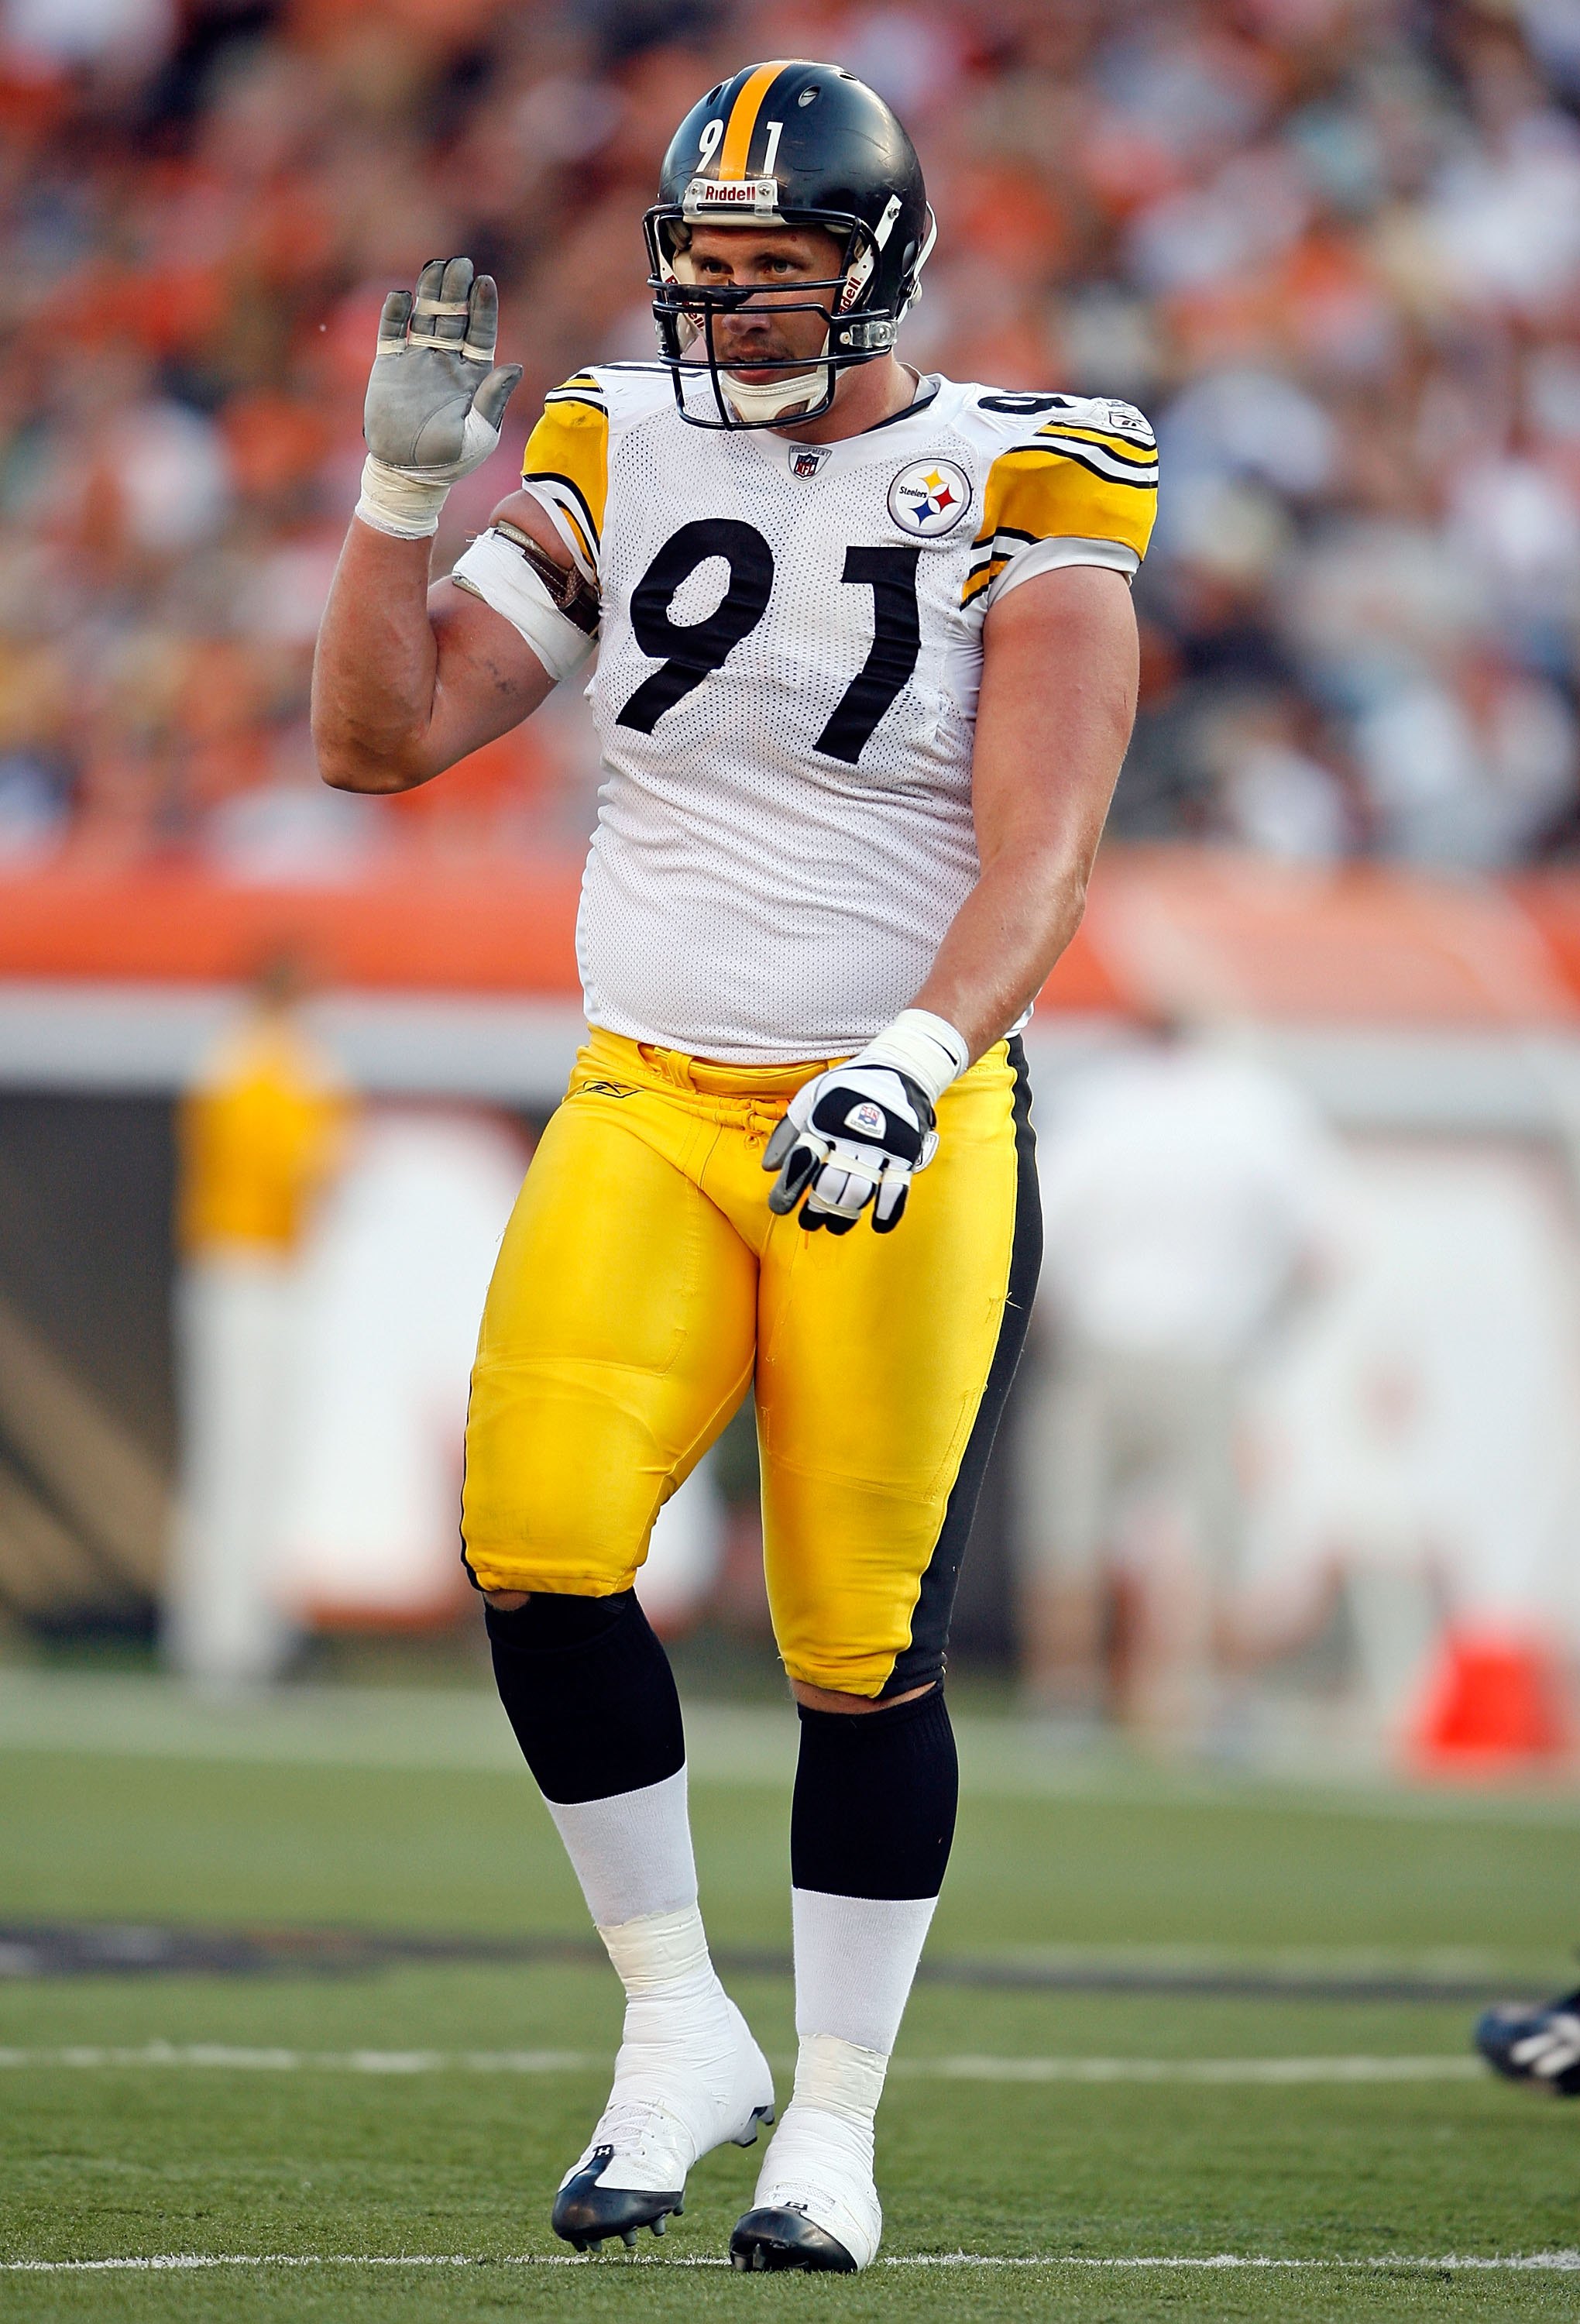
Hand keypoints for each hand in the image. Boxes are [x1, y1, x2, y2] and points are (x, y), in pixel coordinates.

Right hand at [357, 257, 521, 536]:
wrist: (408, 474)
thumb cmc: (450, 461)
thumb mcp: (479, 436)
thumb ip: (493, 401)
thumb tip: (515, 367)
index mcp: (473, 375)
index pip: (481, 332)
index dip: (483, 307)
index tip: (485, 282)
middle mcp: (447, 361)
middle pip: (454, 316)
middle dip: (457, 289)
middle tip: (459, 263)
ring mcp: (417, 360)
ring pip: (425, 315)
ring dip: (429, 291)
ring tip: (435, 266)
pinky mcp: (389, 366)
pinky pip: (391, 332)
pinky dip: (395, 314)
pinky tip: (401, 297)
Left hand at [763, 1064, 938, 1234]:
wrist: (900, 1067)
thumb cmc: (848, 1087)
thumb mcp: (812, 1096)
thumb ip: (788, 1131)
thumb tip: (768, 1169)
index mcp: (824, 1119)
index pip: (802, 1160)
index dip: (789, 1188)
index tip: (779, 1207)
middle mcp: (851, 1135)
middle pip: (829, 1184)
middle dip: (815, 1209)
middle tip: (808, 1222)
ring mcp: (881, 1145)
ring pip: (859, 1191)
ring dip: (844, 1216)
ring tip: (833, 1227)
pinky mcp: (905, 1152)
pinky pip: (897, 1188)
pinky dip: (888, 1211)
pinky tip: (878, 1225)